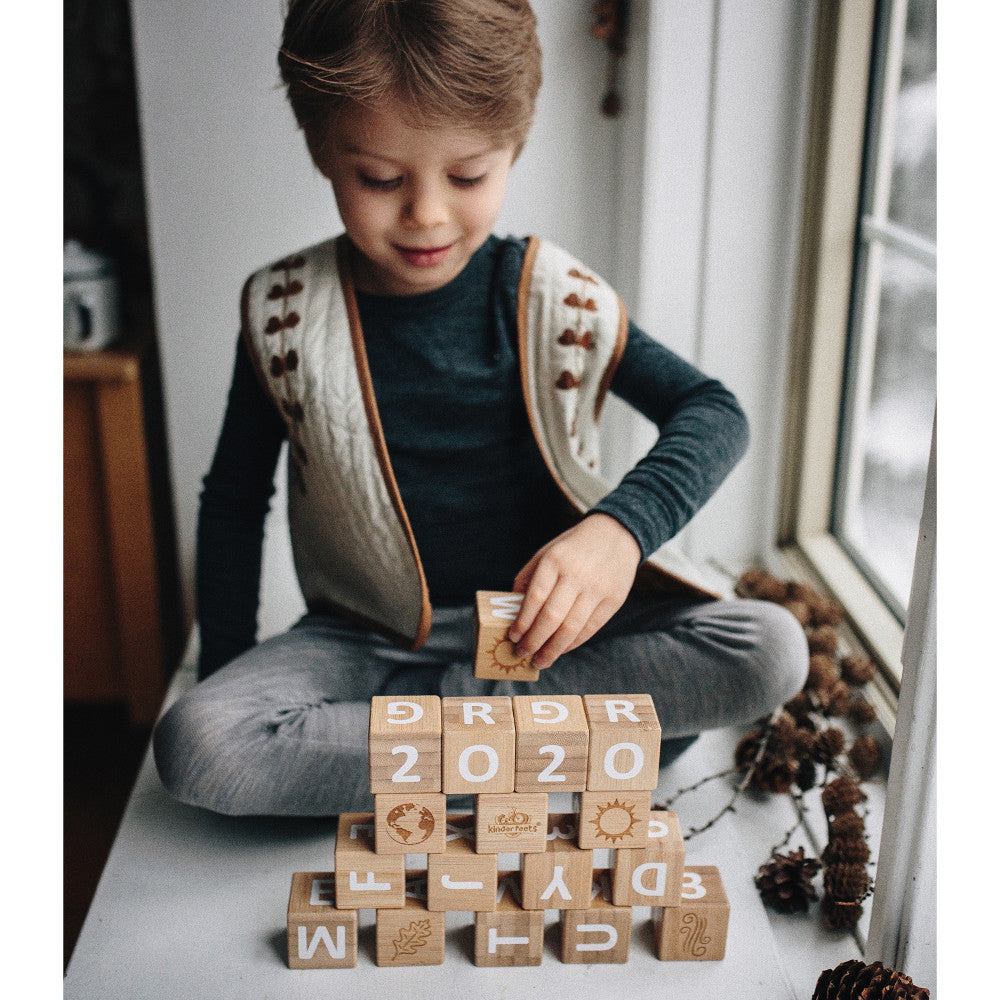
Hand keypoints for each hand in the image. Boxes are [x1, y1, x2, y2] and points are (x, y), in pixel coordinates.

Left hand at [507, 513, 640, 669]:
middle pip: (552, 617)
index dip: (522, 622)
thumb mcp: (547, 551)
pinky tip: (560, 649)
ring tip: (540, 660)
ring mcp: (597, 588)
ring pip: (572, 628)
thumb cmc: (574, 547)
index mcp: (555, 560)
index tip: (513, 637)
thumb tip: (513, 608)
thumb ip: (528, 577)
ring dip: (553, 649)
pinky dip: (573, 643)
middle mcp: (576, 575)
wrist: (616, 534)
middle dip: (534, 640)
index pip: (535, 598)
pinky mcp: (614, 599)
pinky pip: (590, 628)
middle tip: (522, 653)